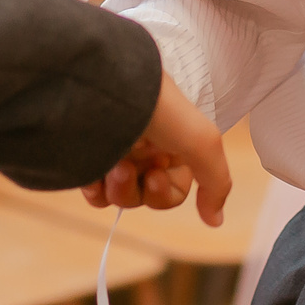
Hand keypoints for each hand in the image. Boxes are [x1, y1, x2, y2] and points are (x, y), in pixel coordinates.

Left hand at [85, 75, 231, 226]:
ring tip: (110, 167)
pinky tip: (92, 172)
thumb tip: (216, 221)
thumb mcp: (202, 141)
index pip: (175, 188)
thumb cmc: (157, 106)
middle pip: (146, 196)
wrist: (103, 83)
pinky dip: (94, 190)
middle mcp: (146, 147)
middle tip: (126, 170)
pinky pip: (93, 191)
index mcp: (174, 142)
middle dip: (138, 191)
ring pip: (120, 196)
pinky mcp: (87, 154)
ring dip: (118, 190)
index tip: (156, 175)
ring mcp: (116, 150)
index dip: (166, 192)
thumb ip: (216, 182)